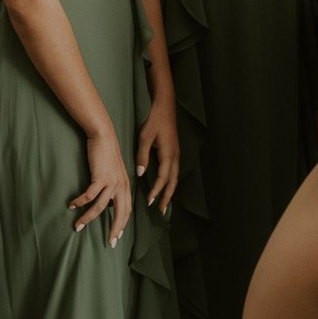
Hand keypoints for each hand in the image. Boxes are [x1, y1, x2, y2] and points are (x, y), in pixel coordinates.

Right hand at [68, 118, 132, 245]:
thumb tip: (108, 203)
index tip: (117, 236)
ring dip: (88, 218)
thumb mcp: (114, 173)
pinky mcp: (100, 177)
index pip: (127, 210)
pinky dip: (80, 202)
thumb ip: (114, 188)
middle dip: (115, 229)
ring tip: (77, 227)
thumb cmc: (107, 154)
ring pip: (100, 207)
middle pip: (120, 214)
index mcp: (125, 186)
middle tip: (109, 243)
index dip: (123, 224)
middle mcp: (121, 186)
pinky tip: (71, 205)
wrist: (104, 136)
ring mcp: (111, 182)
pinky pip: (89, 195)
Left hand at [138, 90, 180, 214]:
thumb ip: (143, 156)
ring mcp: (176, 155)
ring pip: (175, 178)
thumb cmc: (154, 120)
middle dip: (166, 197)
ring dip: (169, 192)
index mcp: (168, 154)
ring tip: (163, 203)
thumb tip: (141, 173)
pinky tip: (164, 187)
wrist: (165, 106)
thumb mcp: (145, 137)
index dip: (156, 191)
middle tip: (160, 211)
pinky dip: (170, 183)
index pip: (163, 178)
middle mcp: (175, 157)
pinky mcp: (174, 152)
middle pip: (173, 183)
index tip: (149, 202)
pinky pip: (174, 172)